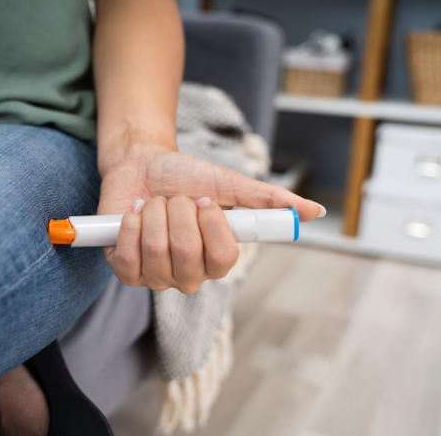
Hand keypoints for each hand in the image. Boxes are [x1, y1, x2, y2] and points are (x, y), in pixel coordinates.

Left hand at [97, 143, 323, 293]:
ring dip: (153, 215)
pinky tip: (134, 215)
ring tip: (154, 203)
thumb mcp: (227, 184)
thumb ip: (267, 201)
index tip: (204, 200)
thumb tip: (314, 211)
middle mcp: (188, 275)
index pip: (224, 257)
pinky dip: (130, 226)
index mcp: (217, 259)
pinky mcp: (126, 271)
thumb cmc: (185, 177)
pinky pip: (128, 259)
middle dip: (178, 212)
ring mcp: (156, 277)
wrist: (142, 163)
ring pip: (156, 253)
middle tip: (175, 199)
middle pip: (187, 254)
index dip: (211, 225)